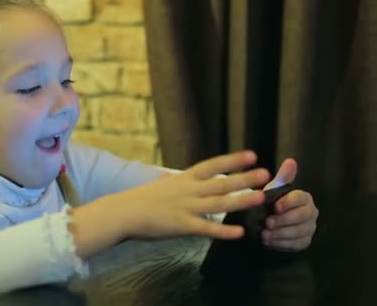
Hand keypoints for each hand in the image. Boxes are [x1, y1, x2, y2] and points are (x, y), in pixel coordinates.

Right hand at [117, 151, 270, 239]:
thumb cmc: (139, 199)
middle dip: (245, 178)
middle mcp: (188, 190)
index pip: (212, 165)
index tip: (252, 155)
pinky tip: (239, 233)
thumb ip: (170, 182)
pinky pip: (207, 228)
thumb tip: (169, 176)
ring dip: (242, 200)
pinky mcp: (182, 225)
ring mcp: (186, 207)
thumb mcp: (159, 185)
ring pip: (219, 203)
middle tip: (266, 174)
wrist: (123, 212)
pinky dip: (224, 231)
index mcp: (184, 179)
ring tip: (260, 198)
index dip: (233, 160)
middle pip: (222, 182)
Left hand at [261, 158, 318, 250]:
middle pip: (302, 217)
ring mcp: (310, 228)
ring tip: (265, 233)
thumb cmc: (272, 201)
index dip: (288, 203)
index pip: (300, 199)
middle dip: (284, 220)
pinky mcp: (304, 241)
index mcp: (304, 198)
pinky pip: (296, 244)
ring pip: (299, 232)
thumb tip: (291, 161)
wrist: (268, 219)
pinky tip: (269, 240)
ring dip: (281, 233)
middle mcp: (311, 213)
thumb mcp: (275, 189)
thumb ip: (283, 178)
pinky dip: (281, 243)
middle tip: (268, 222)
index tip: (274, 206)